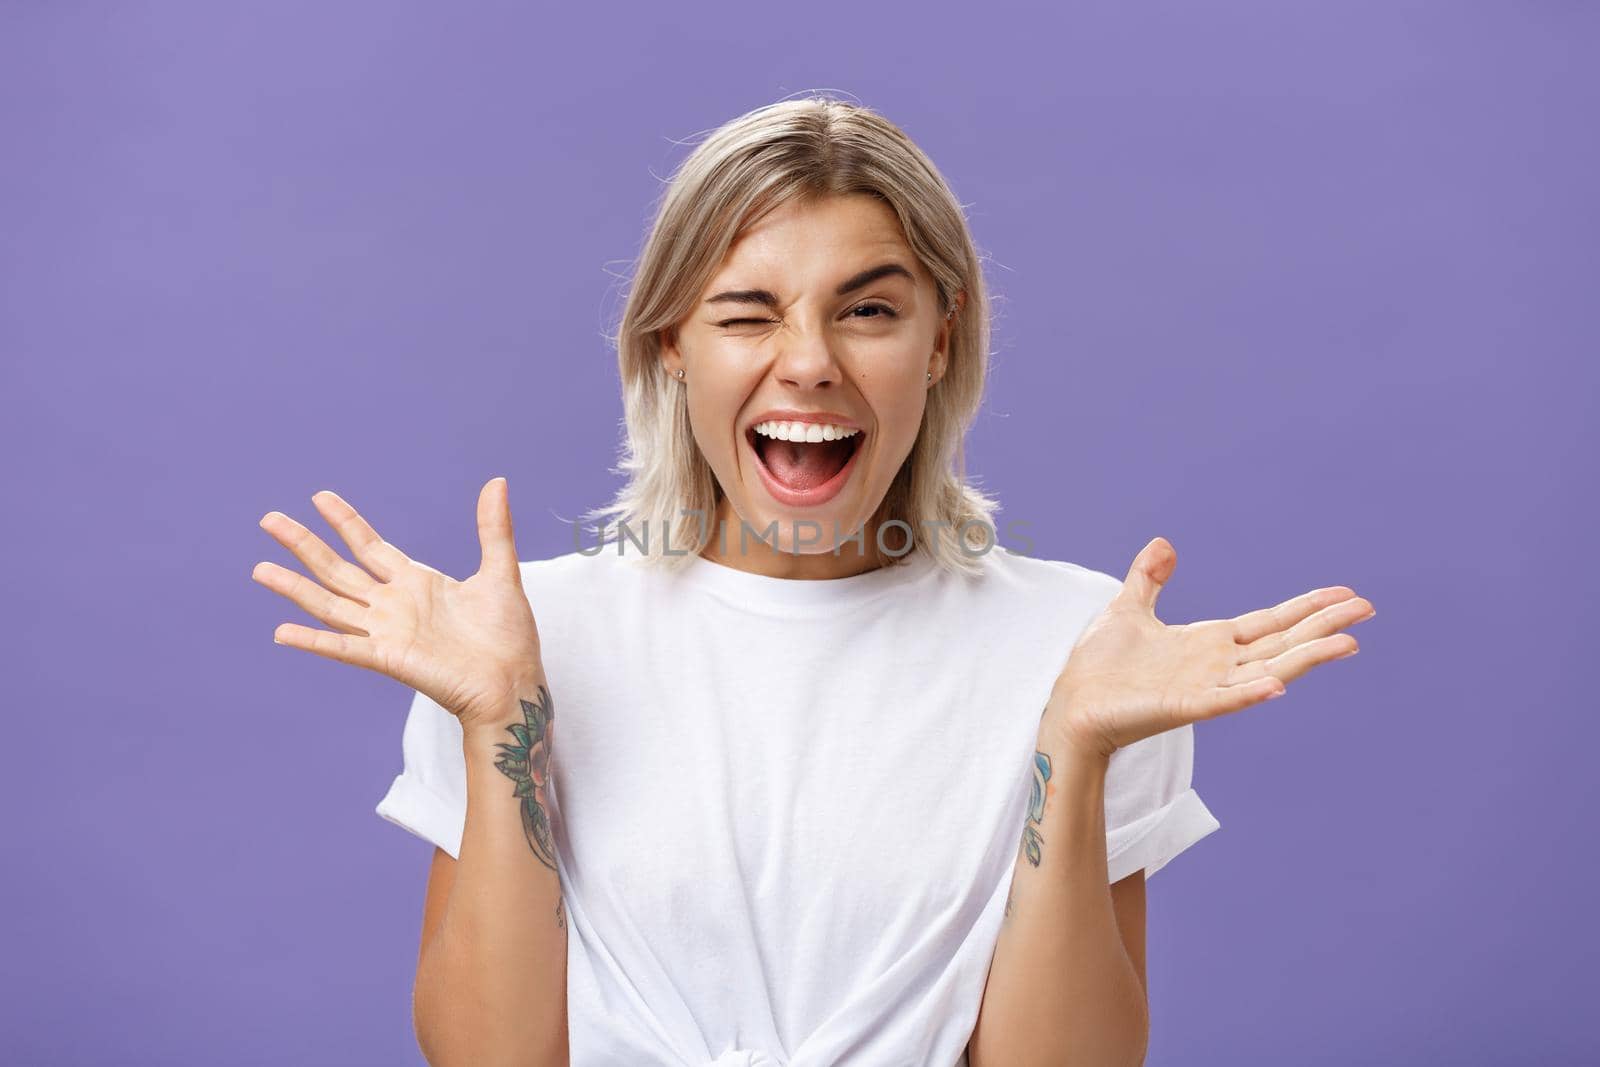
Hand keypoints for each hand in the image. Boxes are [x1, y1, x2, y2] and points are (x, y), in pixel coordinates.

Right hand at [251, 477, 541, 729]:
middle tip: (269, 519)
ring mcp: (387, 632)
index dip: (344, 522)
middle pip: (337, 569)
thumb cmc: (508, 636)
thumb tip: (498, 481)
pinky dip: (313, 641)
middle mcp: (393, 605)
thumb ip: (494, 529)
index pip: (369, 546)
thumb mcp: (500, 573)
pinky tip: (282, 631)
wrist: (514, 683)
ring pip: (330, 604)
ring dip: (295, 587)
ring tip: (260, 568)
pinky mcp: (389, 658)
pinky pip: (343, 648)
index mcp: (416, 582)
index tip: (319, 497)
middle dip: (304, 544)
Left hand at [1046, 537, 1374, 758]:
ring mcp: (1205, 688)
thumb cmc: (1099, 666)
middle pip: (1282, 643)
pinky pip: (1225, 701)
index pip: (1269, 622)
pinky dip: (1252, 694)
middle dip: (1323, 626)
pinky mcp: (1184, 707)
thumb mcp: (1127, 609)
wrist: (1072, 703)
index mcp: (1208, 643)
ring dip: (1306, 658)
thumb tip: (1164, 545)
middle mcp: (1216, 665)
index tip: (1345, 595)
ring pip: (1268, 671)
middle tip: (1367, 609)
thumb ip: (1148, 579)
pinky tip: (1279, 685)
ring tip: (1347, 643)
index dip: (1306, 608)